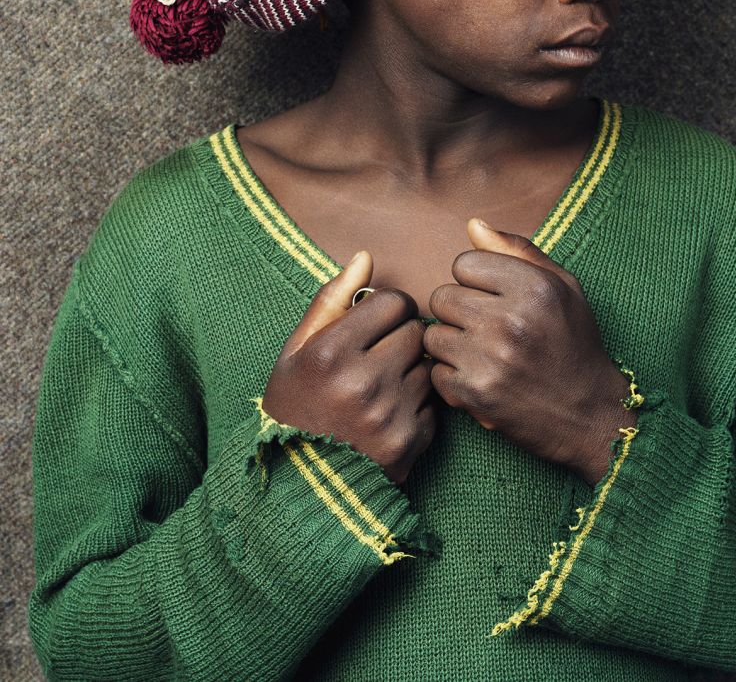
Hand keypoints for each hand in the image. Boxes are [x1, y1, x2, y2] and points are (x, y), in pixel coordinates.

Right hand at [263, 251, 436, 484]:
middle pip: (416, 331)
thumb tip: (366, 257)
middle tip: (381, 353)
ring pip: (428, 365)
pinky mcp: (410, 443)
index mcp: (330, 353)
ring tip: (384, 385)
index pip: (393, 301)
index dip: (387, 309)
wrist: (297, 485)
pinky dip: (419, 403)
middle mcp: (362, 382)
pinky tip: (392, 412)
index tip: (376, 322)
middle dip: (402, 336)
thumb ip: (331, 300)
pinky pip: (434, 402)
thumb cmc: (295, 408)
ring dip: (412, 369)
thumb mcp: (296, 351)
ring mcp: (389, 415)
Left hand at [423, 220, 635, 483]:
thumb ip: (517, 250)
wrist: (592, 415)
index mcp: (534, 287)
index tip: (495, 300)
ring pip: (434, 335)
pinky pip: (436, 372)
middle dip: (460, 311)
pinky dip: (452, 378)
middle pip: (442, 297)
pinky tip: (481, 379)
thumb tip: (472, 224)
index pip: (464, 263)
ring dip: (452, 345)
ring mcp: (491, 360)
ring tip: (483, 354)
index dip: (476, 281)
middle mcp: (511, 320)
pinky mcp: (476, 395)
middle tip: (487, 329)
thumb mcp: (563, 287)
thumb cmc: (575, 343)